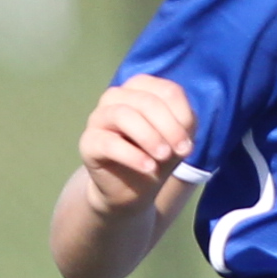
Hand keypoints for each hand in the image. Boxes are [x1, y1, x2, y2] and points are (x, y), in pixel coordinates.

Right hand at [74, 76, 195, 213]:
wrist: (131, 188)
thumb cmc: (155, 155)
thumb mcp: (176, 139)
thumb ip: (183, 125)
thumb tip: (182, 127)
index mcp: (140, 89)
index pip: (167, 91)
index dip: (182, 117)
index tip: (188, 145)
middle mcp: (116, 97)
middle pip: (146, 101)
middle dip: (168, 128)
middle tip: (181, 152)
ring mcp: (98, 117)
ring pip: (123, 115)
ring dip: (149, 137)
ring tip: (163, 157)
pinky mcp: (88, 141)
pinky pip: (109, 142)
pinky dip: (132, 155)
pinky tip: (148, 167)